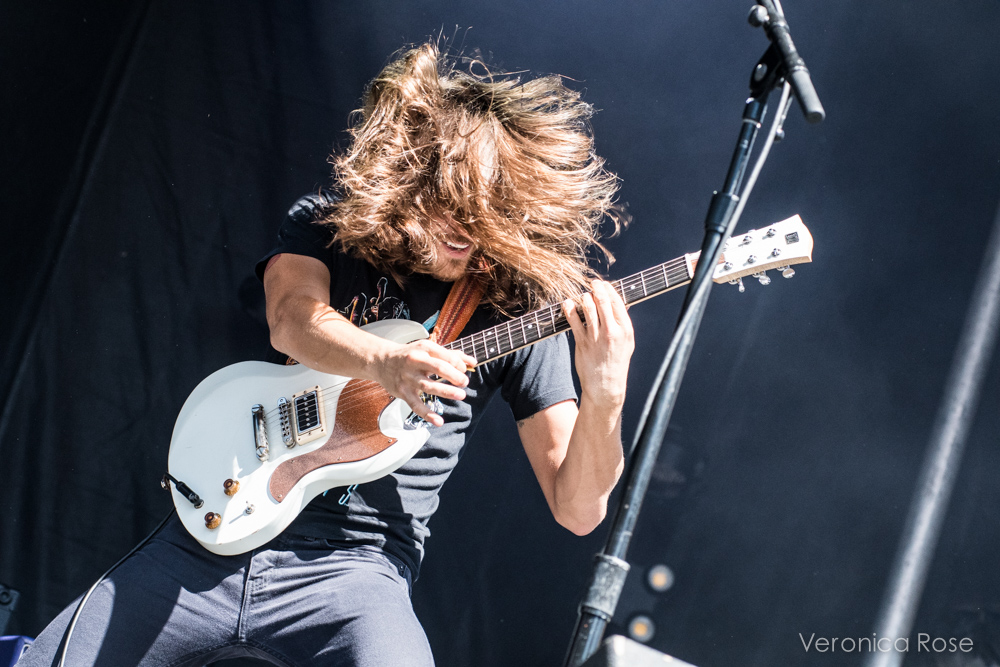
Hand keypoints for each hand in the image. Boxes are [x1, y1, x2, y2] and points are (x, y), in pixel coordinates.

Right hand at [374, 340, 476, 426]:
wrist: (381, 360)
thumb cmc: (409, 354)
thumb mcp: (428, 349)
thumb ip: (451, 355)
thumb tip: (473, 362)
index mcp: (424, 348)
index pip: (446, 356)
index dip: (459, 364)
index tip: (464, 371)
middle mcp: (415, 362)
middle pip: (439, 368)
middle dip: (455, 376)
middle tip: (465, 383)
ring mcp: (407, 378)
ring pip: (429, 386)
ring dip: (447, 392)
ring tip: (461, 395)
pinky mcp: (402, 392)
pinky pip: (416, 405)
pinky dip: (427, 414)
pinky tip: (439, 421)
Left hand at [563, 280, 634, 407]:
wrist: (605, 385)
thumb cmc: (616, 362)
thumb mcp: (627, 342)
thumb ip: (622, 324)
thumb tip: (617, 304)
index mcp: (625, 330)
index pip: (617, 302)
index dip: (608, 289)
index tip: (602, 284)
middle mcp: (612, 332)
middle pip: (602, 301)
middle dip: (596, 288)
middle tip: (591, 283)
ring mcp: (596, 337)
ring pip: (588, 308)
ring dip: (584, 298)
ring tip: (583, 296)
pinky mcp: (582, 342)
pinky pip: (574, 320)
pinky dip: (570, 308)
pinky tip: (568, 304)